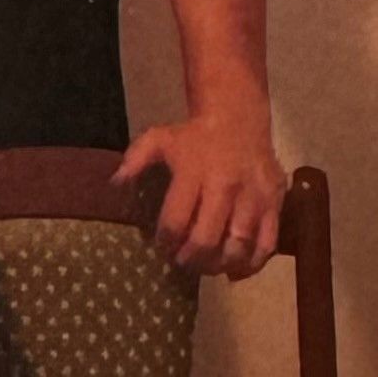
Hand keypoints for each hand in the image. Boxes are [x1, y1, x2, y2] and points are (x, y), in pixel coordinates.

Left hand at [113, 112, 285, 277]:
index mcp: (193, 172)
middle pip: (207, 238)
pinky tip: (235, 270)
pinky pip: (268, 244)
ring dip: (220, 265)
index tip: (161, 247)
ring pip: (239, 246)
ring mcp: (253, 197)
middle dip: (191, 259)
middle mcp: (225, 186)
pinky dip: (252, 265)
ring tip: (206, 268)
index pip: (176, 218)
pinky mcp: (275, 204)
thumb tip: (114, 184)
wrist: (238, 120)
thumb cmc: (192, 136)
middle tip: (182, 263)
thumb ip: (134, 160)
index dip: (166, 240)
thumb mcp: (157, 138)